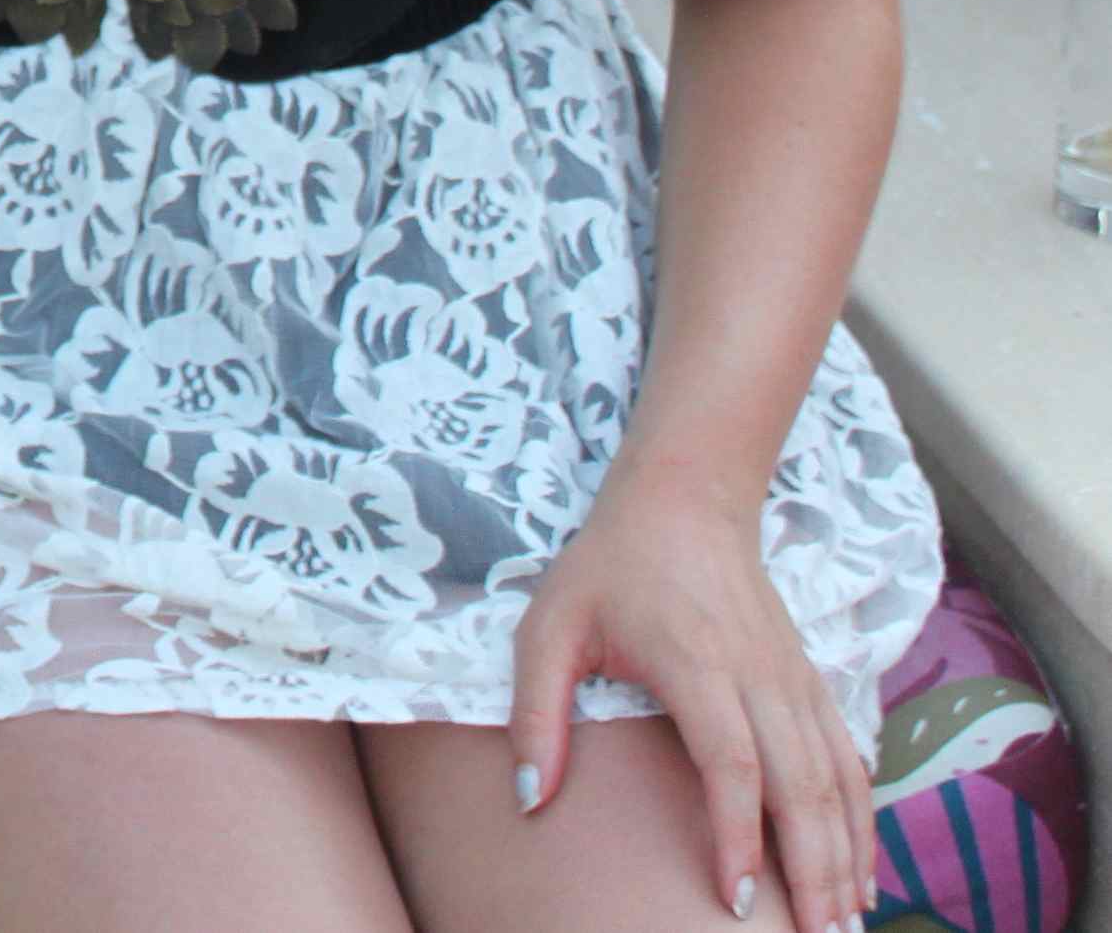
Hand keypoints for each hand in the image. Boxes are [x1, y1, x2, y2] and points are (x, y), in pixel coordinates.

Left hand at [509, 467, 876, 932]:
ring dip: (846, 855)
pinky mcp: (809, 681)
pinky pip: (846, 759)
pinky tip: (860, 868)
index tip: (737, 902)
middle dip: (813, 871)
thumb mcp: (550, 626)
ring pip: (835, 780)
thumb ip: (536, 713)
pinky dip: (860, 817)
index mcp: (696, 664)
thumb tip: (528, 798)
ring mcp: (793, 679)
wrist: (684, 499)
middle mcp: (759, 677)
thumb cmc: (609, 566)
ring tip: (845, 923)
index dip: (736, 837)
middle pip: (801, 787)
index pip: (731, 765)